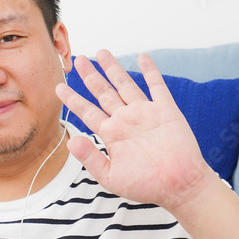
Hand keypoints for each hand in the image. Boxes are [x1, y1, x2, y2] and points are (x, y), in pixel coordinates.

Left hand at [56, 49, 217, 211]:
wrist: (179, 186)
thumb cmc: (147, 185)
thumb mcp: (111, 177)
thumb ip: (91, 158)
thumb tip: (71, 141)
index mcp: (112, 135)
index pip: (88, 112)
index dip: (73, 99)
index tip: (59, 88)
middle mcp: (126, 120)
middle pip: (103, 92)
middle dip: (90, 76)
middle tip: (78, 59)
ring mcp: (145, 113)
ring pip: (125, 84)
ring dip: (114, 68)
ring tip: (101, 52)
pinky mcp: (166, 111)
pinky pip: (157, 86)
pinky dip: (150, 71)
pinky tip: (142, 57)